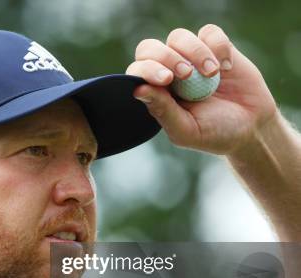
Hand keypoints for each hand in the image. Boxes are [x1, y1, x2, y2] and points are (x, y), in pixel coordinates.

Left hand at [127, 24, 277, 154]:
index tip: (166, 80)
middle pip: (149, 48)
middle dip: (166, 57)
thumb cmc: (214, 133)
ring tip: (212, 73)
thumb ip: (162, 111)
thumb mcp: (186, 130)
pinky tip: (226, 67)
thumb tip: (138, 90)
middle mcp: (168, 71)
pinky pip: (209, 32)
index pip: (137, 71)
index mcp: (155, 92)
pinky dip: (218, 46)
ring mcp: (190, 57)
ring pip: (178, 37)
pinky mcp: (215, 47)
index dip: (147, 69)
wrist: (252, 127)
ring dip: (195, 52)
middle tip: (186, 74)